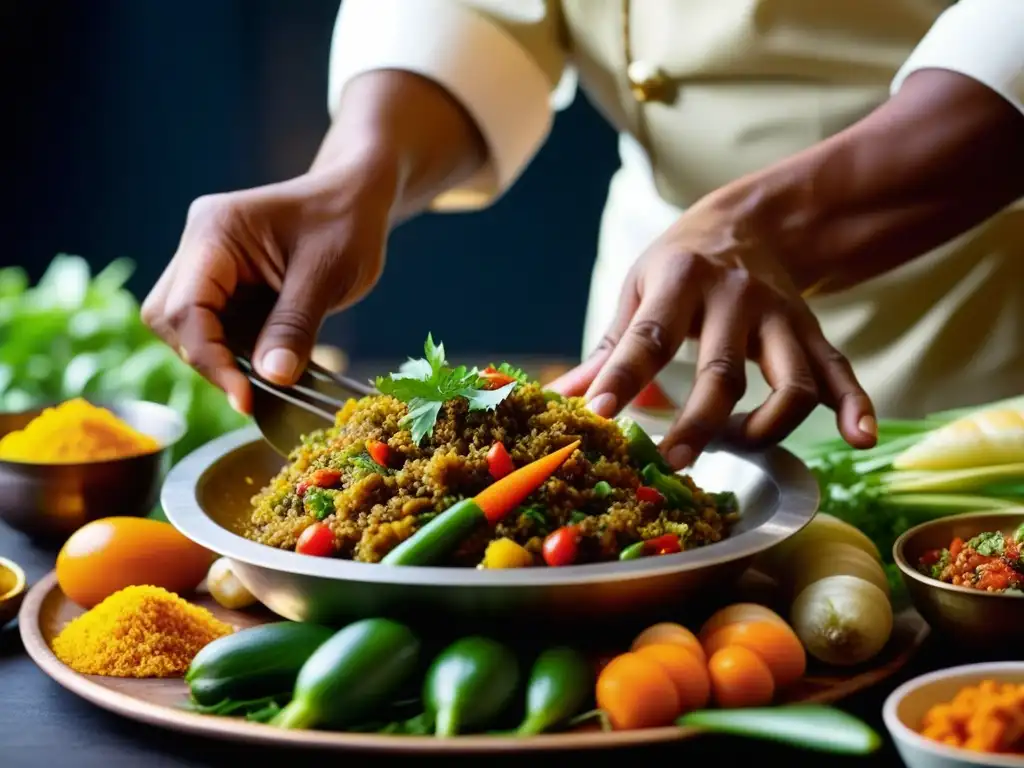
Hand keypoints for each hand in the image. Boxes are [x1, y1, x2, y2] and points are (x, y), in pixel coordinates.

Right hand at [142, 157, 396, 413]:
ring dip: (221, 356)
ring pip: (185, 325)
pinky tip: (270, 360)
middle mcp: (199, 243)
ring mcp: (205, 261)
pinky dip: (235, 349)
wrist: (357, 199)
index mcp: (216, 231)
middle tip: (253, 391)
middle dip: (208, 359)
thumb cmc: (347, 224)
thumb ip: (295, 326)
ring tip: (269, 373)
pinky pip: (213, 324)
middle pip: (170, 318)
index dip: (210, 359)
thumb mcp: (329, 275)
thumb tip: (272, 379)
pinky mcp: (222, 280)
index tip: (245, 398)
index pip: (186, 307)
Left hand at [548, 194, 876, 467]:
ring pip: (790, 382)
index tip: (599, 415)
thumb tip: (560, 399)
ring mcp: (781, 316)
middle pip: (723, 371)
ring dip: (767, 428)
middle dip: (699, 422)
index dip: (623, 376)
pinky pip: (840, 371)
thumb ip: (609, 348)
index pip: (651, 335)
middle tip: (674, 460)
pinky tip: (859, 438)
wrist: (750, 220)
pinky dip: (854, 405)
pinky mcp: (811, 331)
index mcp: (680, 280)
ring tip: (734, 449)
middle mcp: (736, 297)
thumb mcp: (638, 288)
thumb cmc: (680, 263)